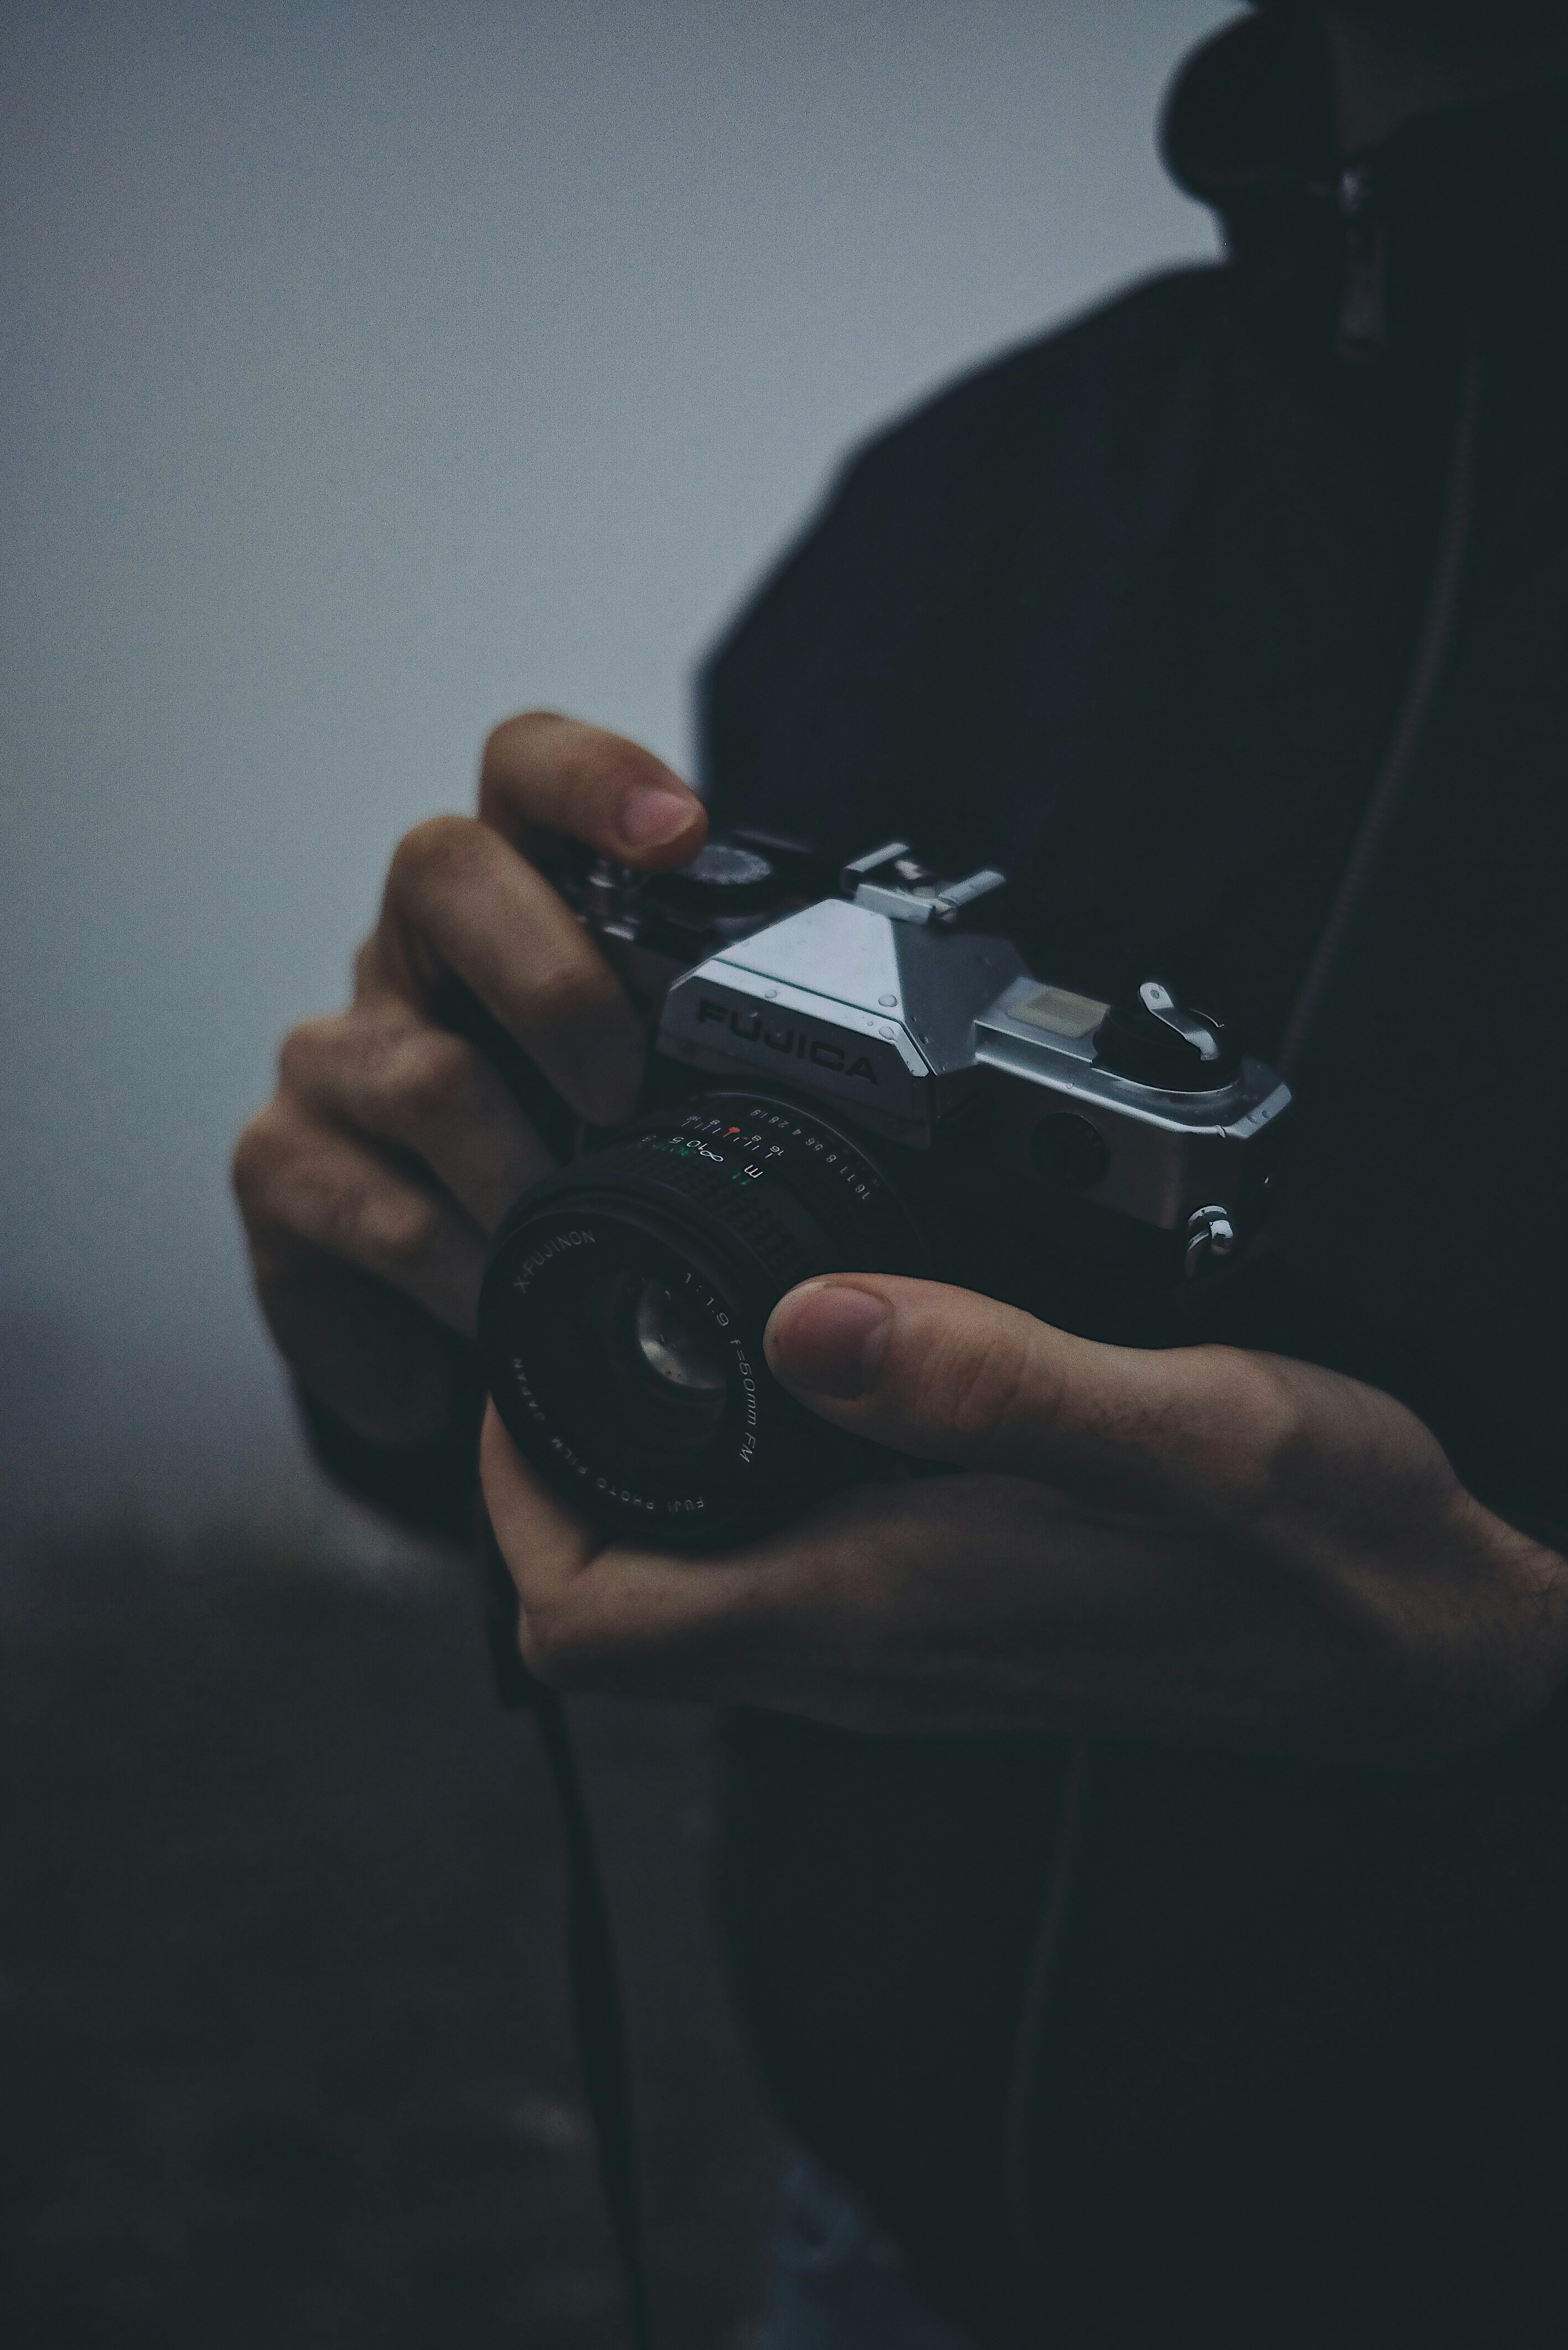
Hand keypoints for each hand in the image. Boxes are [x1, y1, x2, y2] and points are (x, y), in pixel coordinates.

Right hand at [232, 713, 704, 1442]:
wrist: (449, 1314)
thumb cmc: (576, 1168)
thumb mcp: (660, 1097)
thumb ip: (726, 1051)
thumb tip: (899, 1067)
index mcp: (518, 901)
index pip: (529, 771)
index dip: (595, 777)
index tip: (679, 830)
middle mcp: (412, 950)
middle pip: (442, 868)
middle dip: (549, 975)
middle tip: (619, 1088)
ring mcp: (336, 1053)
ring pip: (419, 1074)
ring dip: (519, 1180)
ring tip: (573, 1248)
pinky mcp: (279, 1164)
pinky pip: (367, 1210)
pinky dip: (451, 1276)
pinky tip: (491, 1315)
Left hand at [480, 1273, 1567, 1758]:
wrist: (1427, 1650)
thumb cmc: (1330, 1548)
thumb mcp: (1192, 1431)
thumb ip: (1002, 1382)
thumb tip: (805, 1321)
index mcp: (882, 1610)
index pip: (592, 1623)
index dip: (508, 1504)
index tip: (520, 1373)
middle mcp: (865, 1660)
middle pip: (614, 1620)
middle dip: (550, 1485)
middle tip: (569, 1329)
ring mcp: (902, 1660)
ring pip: (686, 1606)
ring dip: (634, 1491)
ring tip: (652, 1344)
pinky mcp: (947, 1633)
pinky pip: (773, 1588)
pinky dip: (729, 1502)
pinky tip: (785, 1394)